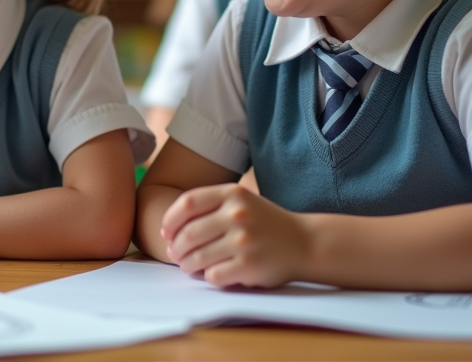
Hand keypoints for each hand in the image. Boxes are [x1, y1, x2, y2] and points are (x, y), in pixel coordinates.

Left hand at [161, 183, 309, 287]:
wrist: (306, 243)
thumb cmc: (264, 222)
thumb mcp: (240, 201)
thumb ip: (208, 206)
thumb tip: (168, 228)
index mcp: (232, 194)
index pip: (187, 203)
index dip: (170, 219)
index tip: (165, 232)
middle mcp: (237, 214)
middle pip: (188, 233)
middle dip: (175, 248)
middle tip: (174, 254)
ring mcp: (243, 241)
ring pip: (197, 257)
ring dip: (187, 265)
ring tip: (188, 266)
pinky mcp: (249, 265)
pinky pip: (213, 275)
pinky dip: (208, 277)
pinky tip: (212, 274)